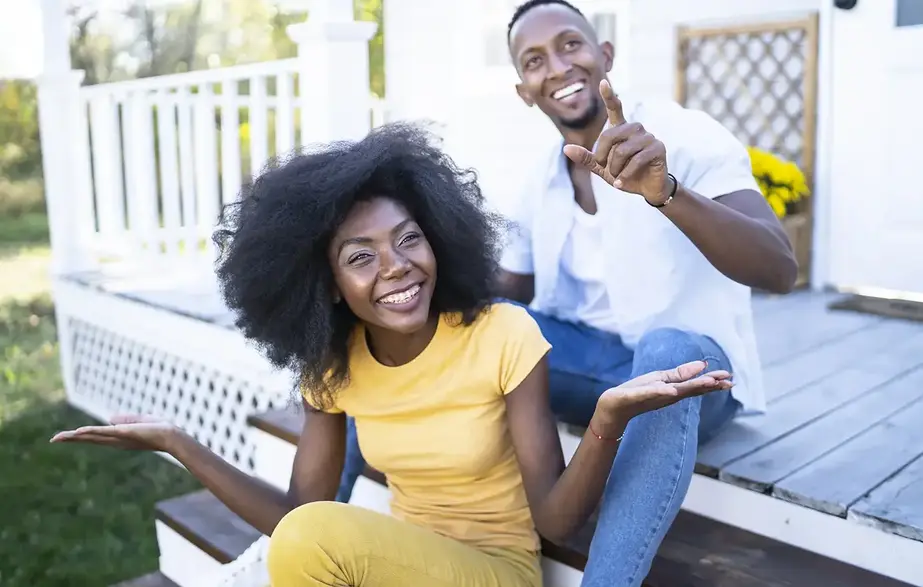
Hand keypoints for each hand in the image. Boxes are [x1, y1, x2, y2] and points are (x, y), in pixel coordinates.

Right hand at [49, 414, 178, 452]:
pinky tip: (79, 431)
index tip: (65, 436)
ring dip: (76, 436)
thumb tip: (109, 418)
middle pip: (90, 439)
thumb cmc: (159, 429)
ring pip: (94, 436)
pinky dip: (92, 431)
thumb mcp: (140, 421)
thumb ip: (125, 419)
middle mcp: (116, 441)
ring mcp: (120, 438)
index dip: (80, 436)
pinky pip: (106, 432)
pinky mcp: (125, 433)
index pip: (96, 437)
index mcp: (119, 438)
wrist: (173, 436)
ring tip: (59, 437)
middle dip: (72, 439)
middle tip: (54, 439)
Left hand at [563, 79, 672, 205]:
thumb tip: (566, 148)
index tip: (603, 82)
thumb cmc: (625, 174)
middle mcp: (635, 129)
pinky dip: (625, 174)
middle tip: (603, 169)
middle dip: (602, 155)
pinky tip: (621, 183)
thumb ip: (586, 158)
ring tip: (616, 177)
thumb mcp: (602, 168)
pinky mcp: (658, 148)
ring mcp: (648, 137)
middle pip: (609, 135)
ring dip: (615, 167)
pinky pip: (637, 160)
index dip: (609, 96)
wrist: (647, 189)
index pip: (615, 109)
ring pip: (623, 150)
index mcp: (622, 130)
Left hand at [595, 361, 731, 428]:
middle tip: (728, 382)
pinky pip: (651, 393)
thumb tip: (702, 364)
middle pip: (691, 389)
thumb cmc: (637, 392)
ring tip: (709, 383)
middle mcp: (667, 394)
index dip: (712, 381)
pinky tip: (671, 389)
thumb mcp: (660, 379)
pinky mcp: (638, 396)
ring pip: (677, 391)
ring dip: (692, 387)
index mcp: (673, 389)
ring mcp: (654, 396)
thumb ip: (680, 374)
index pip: (696, 385)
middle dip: (709, 385)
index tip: (729, 378)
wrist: (615, 405)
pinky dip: (661, 391)